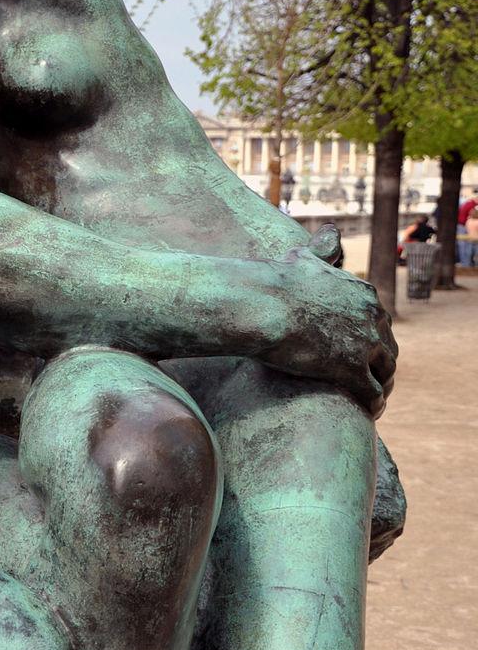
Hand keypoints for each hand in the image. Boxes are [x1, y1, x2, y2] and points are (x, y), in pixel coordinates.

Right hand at [263, 246, 396, 415]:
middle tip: (369, 381)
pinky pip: (372, 394)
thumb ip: (321, 249)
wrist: (261, 304)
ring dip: (381, 388)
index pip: (379, 322)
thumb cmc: (274, 281)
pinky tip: (367, 415)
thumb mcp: (304, 257)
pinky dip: (373, 406)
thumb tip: (330, 234)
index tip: (362, 353)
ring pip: (386, 372)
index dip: (371, 340)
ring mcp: (364, 344)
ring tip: (370, 402)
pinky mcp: (352, 369)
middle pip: (388, 348)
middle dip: (381, 366)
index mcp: (363, 294)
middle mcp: (372, 317)